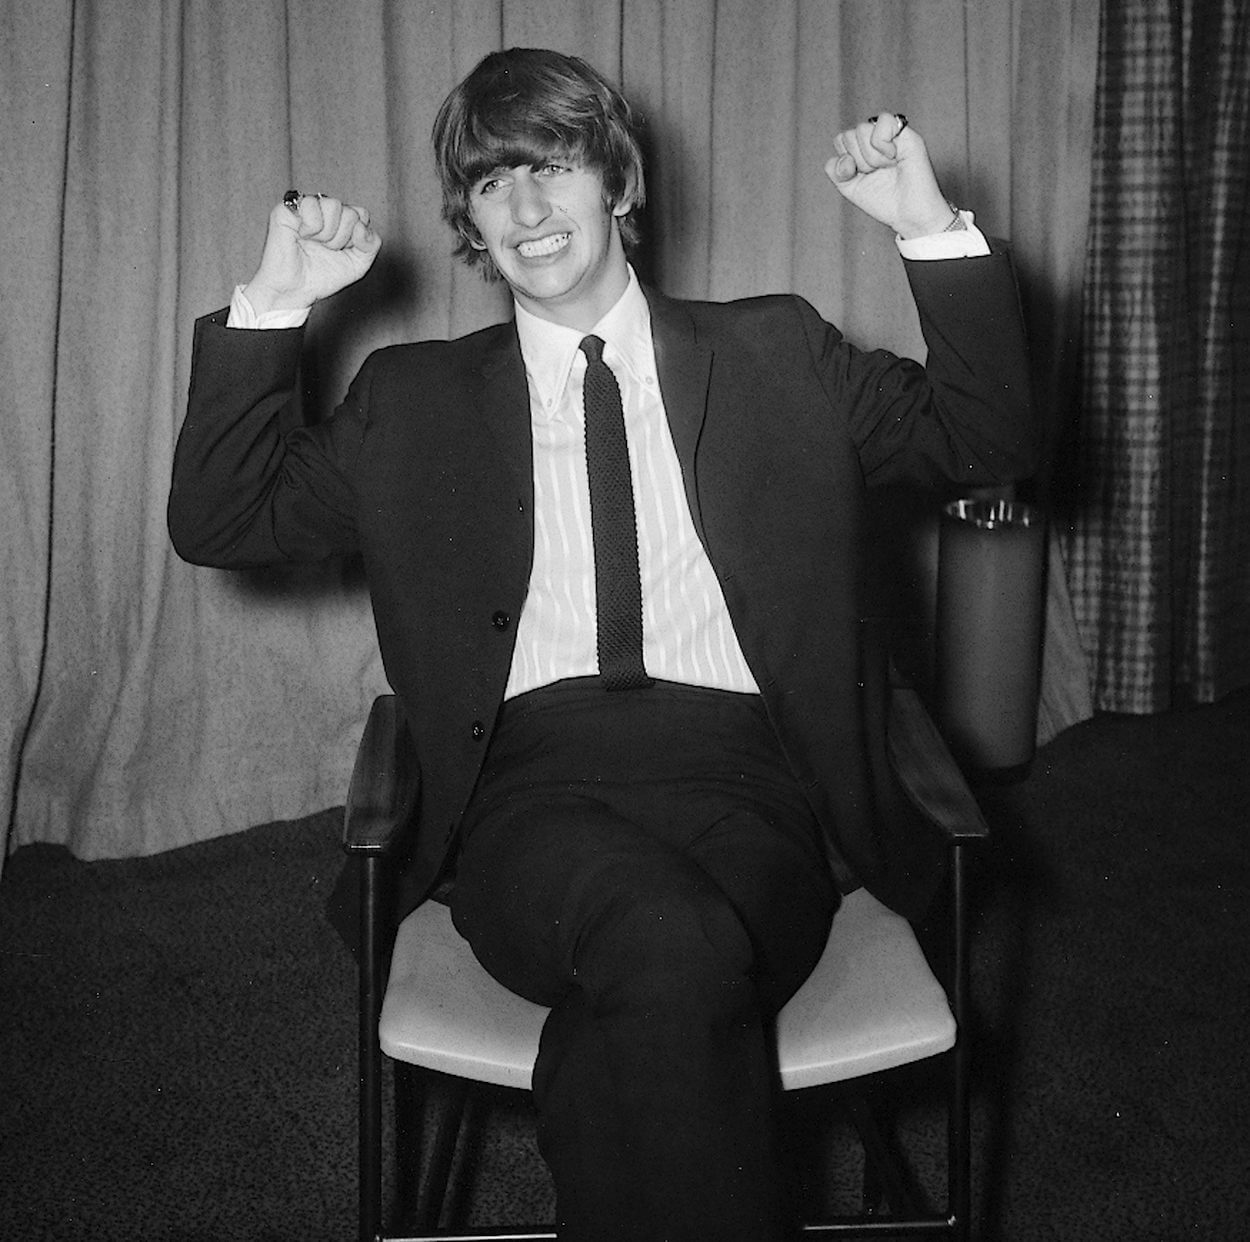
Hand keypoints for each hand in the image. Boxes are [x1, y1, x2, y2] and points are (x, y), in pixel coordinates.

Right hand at [242, 193, 381, 314]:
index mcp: (341, 220)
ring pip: (334, 205)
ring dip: (328, 234)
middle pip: (351, 212)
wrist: (297, 291)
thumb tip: (362, 226)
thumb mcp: (359, 264)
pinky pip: (311, 204)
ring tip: (315, 244)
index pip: (362, 214)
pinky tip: (301, 236)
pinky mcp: (287, 208)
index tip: (342, 252)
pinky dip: (311, 227)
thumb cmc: (323, 277)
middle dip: (342, 239)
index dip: (357, 237)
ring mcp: (307, 207)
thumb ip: (372, 244)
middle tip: (325, 250)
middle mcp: (324, 210)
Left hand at [824, 115, 955, 239]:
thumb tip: (845, 157)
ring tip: (886, 167)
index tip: (859, 175)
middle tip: (876, 172)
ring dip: (871, 156)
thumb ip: (835, 171)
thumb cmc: (883, 200)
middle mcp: (874, 138)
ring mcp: (889, 134)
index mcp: (861, 149)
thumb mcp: (849, 188)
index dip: (845, 159)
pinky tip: (894, 157)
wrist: (908, 213)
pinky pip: (883, 120)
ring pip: (862, 129)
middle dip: (858, 161)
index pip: (840, 140)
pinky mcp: (904, 132)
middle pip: (848, 135)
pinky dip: (882, 143)